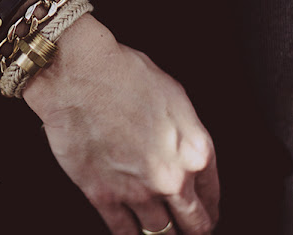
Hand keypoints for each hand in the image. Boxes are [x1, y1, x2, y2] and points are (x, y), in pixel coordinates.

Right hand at [23, 14, 218, 234]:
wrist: (79, 76)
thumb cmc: (123, 74)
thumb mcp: (174, 96)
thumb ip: (185, 132)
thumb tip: (182, 149)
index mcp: (195, 150)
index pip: (212, 195)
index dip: (208, 207)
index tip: (203, 211)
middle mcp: (172, 177)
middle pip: (193, 223)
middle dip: (192, 227)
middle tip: (187, 228)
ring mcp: (138, 191)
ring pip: (159, 233)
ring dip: (162, 234)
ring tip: (158, 232)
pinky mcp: (103, 195)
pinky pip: (123, 231)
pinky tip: (130, 234)